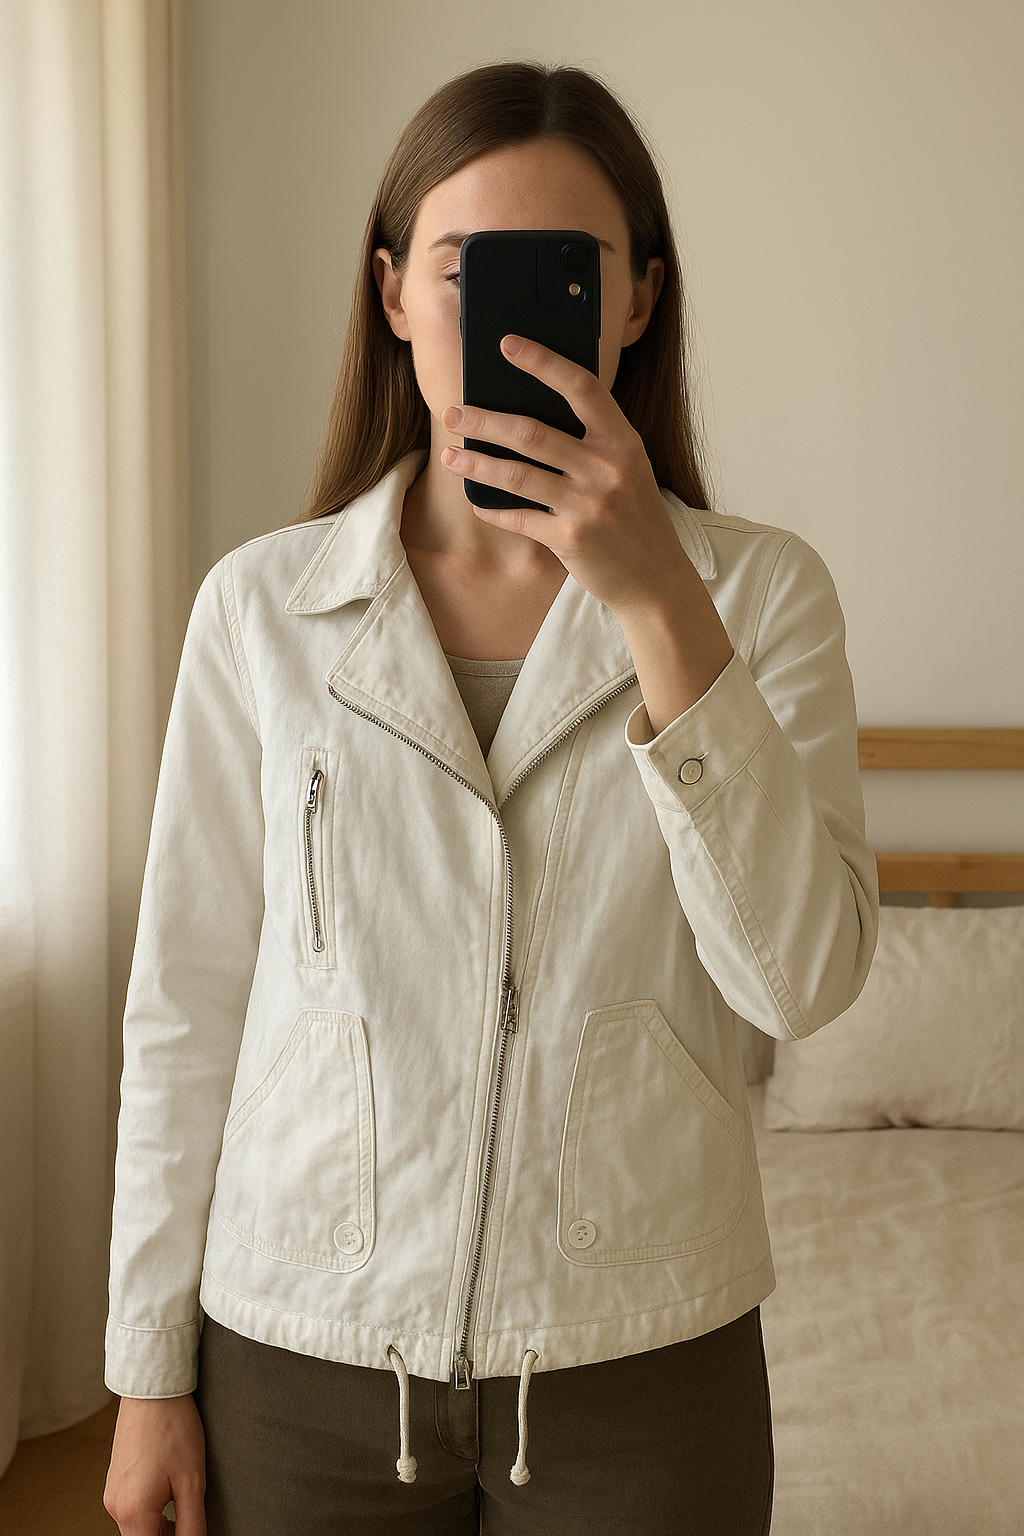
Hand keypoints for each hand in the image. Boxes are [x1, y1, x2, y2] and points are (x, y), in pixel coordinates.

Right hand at [103, 1395, 206, 1535]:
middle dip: (167, 1535)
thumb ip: (192, 1525)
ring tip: (182, 1500)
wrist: (153, 1390)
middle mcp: (115, 1506)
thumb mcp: (192, 1482)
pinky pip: (132, 1508)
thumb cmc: (172, 1427)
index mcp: (133, 1512)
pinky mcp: (115, 1480)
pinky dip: (150, 1510)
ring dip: (159, 1525)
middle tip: (190, 1518)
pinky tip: (168, 1490)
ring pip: (137, 1526)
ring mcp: (112, 1493)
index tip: (189, 1530)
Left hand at [440, 336, 732, 733]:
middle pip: (532, 432)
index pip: (581, 386)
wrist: (655, 578)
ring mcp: (589, 504)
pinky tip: (477, 502)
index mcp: (623, 440)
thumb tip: (529, 411)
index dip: (542, 361)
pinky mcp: (571, 538)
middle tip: (454, 413)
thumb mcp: (627, 468)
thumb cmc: (634, 516)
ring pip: (517, 475)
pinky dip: (494, 510)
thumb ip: (592, 440)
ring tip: (451, 455)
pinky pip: (520, 518)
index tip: (507, 344)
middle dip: (485, 420)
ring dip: (477, 463)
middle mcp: (607, 468)